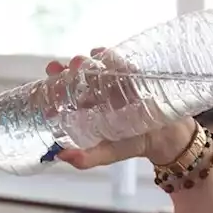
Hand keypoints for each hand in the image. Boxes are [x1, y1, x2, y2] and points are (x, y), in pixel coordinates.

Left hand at [44, 50, 197, 169]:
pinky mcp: (131, 75)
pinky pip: (119, 62)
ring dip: (85, 62)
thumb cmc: (133, 145)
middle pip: (76, 78)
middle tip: (62, 69)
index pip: (65, 95)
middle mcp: (97, 93)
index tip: (47, 83)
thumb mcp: (107, 154)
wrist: (165, 138)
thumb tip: (60, 156)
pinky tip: (101, 53)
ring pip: (94, 68)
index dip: (53, 88)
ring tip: (81, 63)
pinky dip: (109, 56)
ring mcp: (113, 83)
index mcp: (87, 109)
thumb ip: (85, 159)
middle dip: (67, 71)